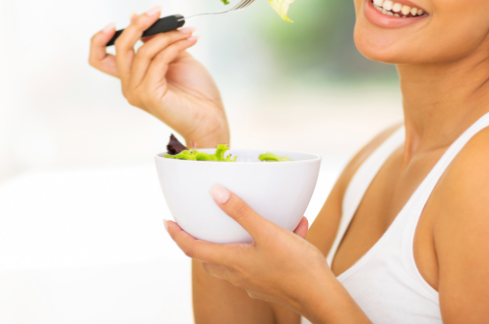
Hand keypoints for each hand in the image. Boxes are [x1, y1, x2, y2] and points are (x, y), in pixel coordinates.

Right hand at [88, 7, 228, 146]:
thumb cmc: (195, 92)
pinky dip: (174, 46)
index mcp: (131, 77)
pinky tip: (190, 40)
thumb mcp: (175, 58)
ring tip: (188, 32)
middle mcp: (129, 85)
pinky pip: (158, 61)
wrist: (210, 118)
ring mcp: (137, 91)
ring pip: (143, 51)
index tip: (119, 21)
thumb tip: (137, 18)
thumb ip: (157, 42)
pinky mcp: (148, 94)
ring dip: (168, 35)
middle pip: (121, 47)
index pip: (99, 58)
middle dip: (139, 24)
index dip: (101, 38)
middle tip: (157, 11)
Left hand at [165, 185, 336, 318]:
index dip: (177, 235)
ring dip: (243, 238)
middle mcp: (238, 275)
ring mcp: (254, 281)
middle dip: (203, 241)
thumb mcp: (268, 232)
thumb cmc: (295, 267)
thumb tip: (216, 193)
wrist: (321, 296)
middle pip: (211, 258)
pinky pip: (262, 259)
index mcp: (232, 262)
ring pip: (238, 258)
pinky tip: (295, 228)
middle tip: (200, 224)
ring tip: (260, 217)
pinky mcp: (270, 282)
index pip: (193, 249)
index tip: (167, 223)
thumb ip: (242, 212)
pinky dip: (270, 243)